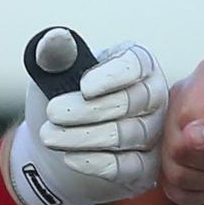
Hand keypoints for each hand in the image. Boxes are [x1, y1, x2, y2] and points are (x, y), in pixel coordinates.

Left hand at [4, 30, 165, 204]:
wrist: (52, 148)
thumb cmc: (59, 100)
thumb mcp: (52, 75)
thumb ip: (55, 55)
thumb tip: (56, 36)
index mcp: (137, 64)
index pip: (136, 65)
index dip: (112, 76)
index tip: (84, 88)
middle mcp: (154, 97)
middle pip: (132, 101)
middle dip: (88, 109)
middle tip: (52, 113)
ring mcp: (155, 134)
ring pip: (127, 134)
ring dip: (84, 136)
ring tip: (49, 137)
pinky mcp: (147, 168)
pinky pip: (129, 166)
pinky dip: (97, 163)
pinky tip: (70, 158)